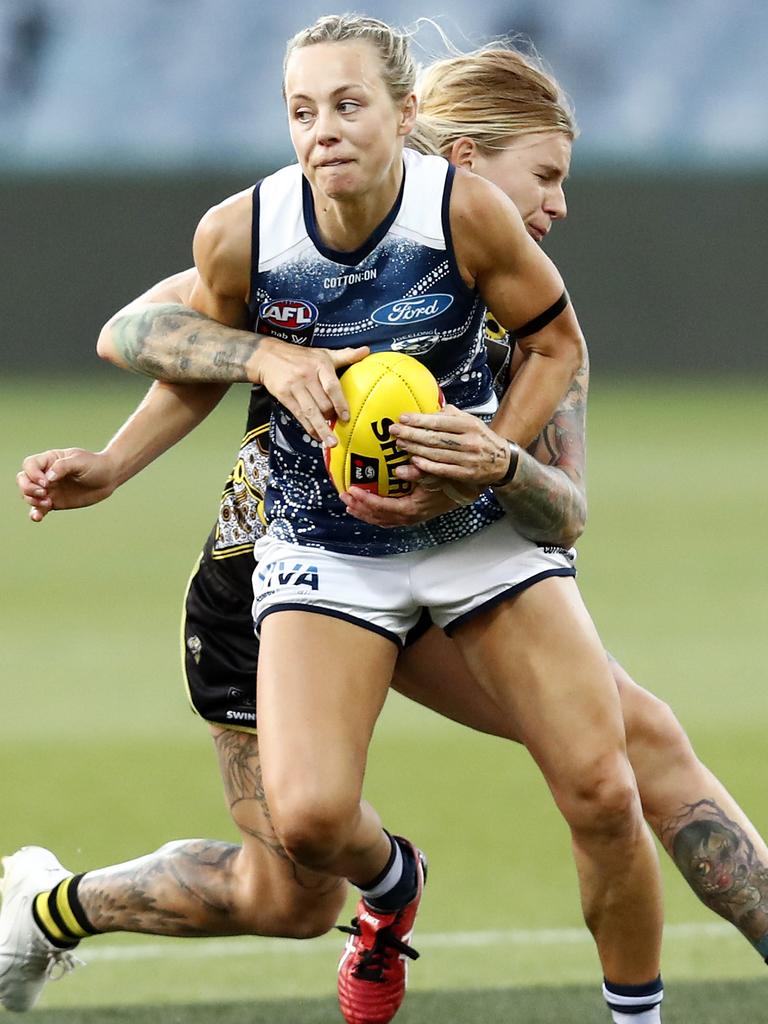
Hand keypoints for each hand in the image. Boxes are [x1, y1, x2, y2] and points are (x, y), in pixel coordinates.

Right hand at [17, 448, 118, 521]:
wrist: (109, 478)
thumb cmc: (95, 465)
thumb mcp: (80, 462)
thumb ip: (63, 467)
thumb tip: (47, 479)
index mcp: (50, 460)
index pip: (29, 465)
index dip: (33, 474)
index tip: (46, 482)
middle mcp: (45, 474)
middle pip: (23, 480)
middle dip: (28, 488)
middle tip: (44, 493)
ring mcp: (49, 489)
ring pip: (28, 495)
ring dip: (33, 500)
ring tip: (49, 503)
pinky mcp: (54, 502)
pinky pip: (39, 508)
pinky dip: (35, 513)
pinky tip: (37, 518)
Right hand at [253, 338, 369, 445]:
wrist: (268, 356)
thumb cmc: (300, 357)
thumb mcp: (323, 353)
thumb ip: (346, 355)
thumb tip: (366, 351)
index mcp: (320, 365)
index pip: (332, 386)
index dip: (340, 403)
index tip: (346, 417)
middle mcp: (307, 375)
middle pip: (322, 403)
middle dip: (331, 417)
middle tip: (339, 429)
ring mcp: (294, 386)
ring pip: (310, 412)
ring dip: (321, 429)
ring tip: (331, 442)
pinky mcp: (284, 395)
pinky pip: (299, 415)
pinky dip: (309, 427)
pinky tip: (316, 436)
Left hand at [340, 483, 457, 526]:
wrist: (465, 491)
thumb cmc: (450, 481)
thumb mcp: (435, 474)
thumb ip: (418, 472)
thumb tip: (400, 469)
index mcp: (411, 509)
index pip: (382, 507)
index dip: (365, 499)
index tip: (352, 490)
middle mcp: (408, 517)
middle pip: (377, 517)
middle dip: (359, 507)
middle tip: (344, 495)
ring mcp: (410, 519)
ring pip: (381, 520)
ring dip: (364, 512)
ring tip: (349, 503)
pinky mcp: (412, 516)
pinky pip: (388, 519)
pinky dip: (374, 514)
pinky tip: (367, 507)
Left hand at [388, 405, 512, 486]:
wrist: (503, 462)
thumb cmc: (481, 438)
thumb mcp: (471, 422)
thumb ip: (451, 415)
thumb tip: (429, 410)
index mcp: (469, 425)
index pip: (439, 422)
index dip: (419, 420)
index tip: (402, 418)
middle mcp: (469, 441)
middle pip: (434, 437)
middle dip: (411, 434)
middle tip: (394, 431)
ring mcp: (468, 458)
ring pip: (436, 453)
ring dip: (415, 449)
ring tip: (400, 444)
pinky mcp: (466, 474)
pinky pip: (443, 469)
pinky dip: (427, 465)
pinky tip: (414, 461)